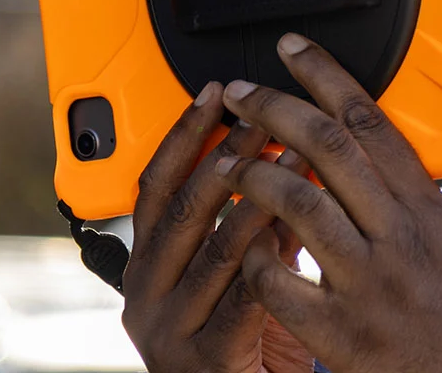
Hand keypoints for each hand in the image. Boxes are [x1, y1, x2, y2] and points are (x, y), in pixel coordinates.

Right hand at [120, 83, 315, 372]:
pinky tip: (296, 231)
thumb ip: (250, 227)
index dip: (183, 138)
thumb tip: (283, 155)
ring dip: (259, 197)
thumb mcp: (238, 276)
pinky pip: (243, 297)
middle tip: (263, 118)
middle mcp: (145, 296)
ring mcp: (170, 329)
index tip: (212, 94)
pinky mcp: (205, 359)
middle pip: (182, 209)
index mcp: (145, 269)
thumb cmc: (243, 347)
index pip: (152, 187)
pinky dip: (271, 260)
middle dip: (226, 157)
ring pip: (214, 248)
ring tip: (294, 160)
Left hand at [212, 34, 441, 372]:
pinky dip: (255, 260)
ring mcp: (368, 285)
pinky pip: (279, 283)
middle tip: (244, 91)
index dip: (328, 76)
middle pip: (329, 148)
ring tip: (229, 162)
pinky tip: (243, 249)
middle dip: (277, 108)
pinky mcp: (341, 334)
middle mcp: (399, 239)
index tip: (296, 51)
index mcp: (429, 213)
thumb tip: (397, 179)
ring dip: (254, 175)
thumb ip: (425, 211)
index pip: (373, 123)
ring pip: (298, 204)